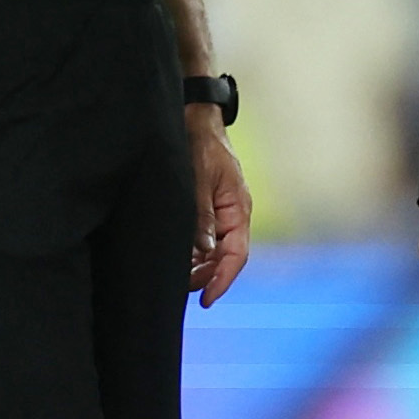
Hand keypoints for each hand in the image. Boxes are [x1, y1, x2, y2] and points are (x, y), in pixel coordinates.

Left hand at [185, 105, 250, 306]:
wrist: (195, 118)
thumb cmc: (201, 144)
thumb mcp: (200, 178)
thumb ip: (202, 214)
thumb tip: (203, 251)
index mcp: (239, 207)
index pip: (237, 254)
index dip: (223, 279)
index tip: (207, 299)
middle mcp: (234, 214)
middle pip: (226, 257)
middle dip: (208, 276)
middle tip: (183, 289)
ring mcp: (222, 212)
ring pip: (215, 251)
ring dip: (200, 267)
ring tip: (179, 278)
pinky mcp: (209, 208)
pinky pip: (206, 239)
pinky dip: (194, 253)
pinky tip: (180, 258)